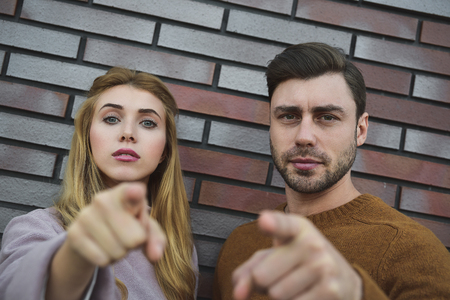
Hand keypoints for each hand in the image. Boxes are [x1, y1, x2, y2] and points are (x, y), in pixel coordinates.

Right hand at [66, 182, 165, 266]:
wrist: (91, 236)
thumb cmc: (126, 227)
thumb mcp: (145, 230)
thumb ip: (156, 239)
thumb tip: (156, 255)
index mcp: (125, 193)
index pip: (131, 191)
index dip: (134, 193)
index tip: (136, 192)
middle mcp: (103, 199)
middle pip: (135, 238)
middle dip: (134, 243)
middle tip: (125, 234)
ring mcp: (86, 215)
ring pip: (118, 251)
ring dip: (120, 253)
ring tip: (113, 240)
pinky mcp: (74, 234)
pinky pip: (102, 260)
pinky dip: (106, 260)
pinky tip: (101, 248)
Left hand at [232, 211, 361, 299]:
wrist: (344, 280)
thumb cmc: (295, 265)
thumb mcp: (274, 256)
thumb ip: (248, 270)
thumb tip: (237, 295)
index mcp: (297, 227)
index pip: (282, 225)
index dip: (272, 224)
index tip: (263, 221)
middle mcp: (312, 243)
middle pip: (262, 276)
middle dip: (263, 283)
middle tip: (281, 275)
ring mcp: (323, 267)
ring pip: (276, 295)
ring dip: (278, 296)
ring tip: (294, 285)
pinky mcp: (330, 291)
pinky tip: (305, 295)